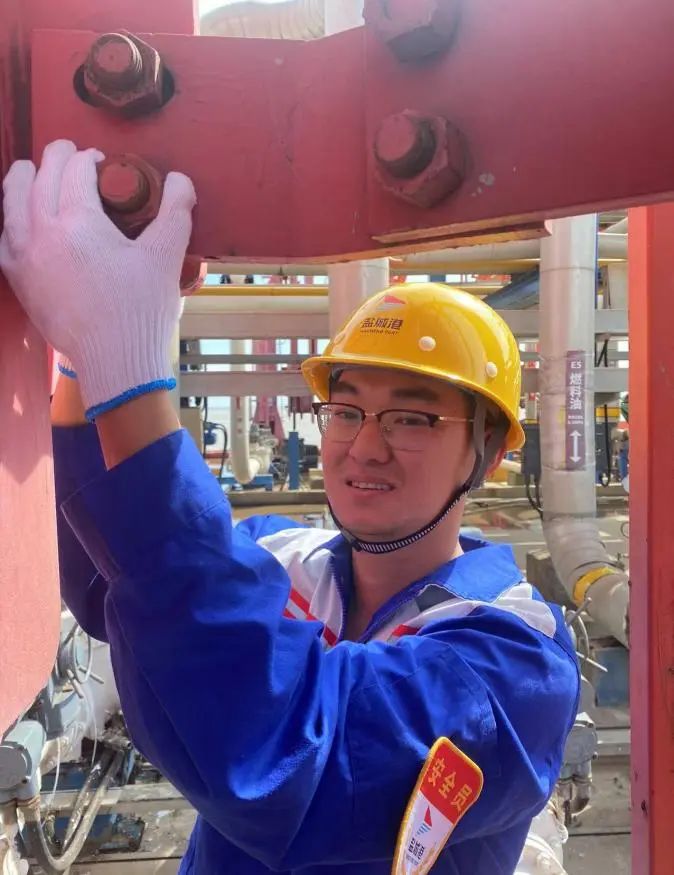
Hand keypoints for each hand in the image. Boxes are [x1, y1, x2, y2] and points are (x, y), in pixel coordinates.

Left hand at [0, 140, 195, 419]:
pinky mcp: (20, 281)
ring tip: (32, 171)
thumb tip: (181, 180)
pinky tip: (19, 218)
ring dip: (23, 179)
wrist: (115, 360)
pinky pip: (4, 238)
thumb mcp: (166, 257)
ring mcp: (25, 257)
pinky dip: (10, 219)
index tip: (100, 161)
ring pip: (11, 200)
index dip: (88, 157)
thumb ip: (175, 211)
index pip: (75, 170)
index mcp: (79, 221)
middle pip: (39, 177)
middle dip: (56, 158)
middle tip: (70, 156)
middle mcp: (43, 232)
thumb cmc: (141, 309)